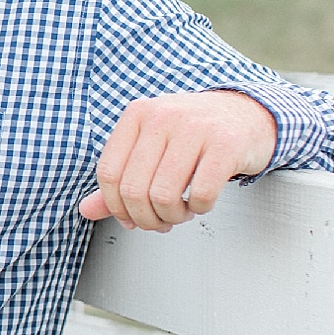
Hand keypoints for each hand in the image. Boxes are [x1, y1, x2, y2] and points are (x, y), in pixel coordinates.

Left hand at [78, 90, 276, 231]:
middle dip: (146, 219)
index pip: (108, 173)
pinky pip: (201, 194)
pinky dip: (200, 209)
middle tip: (161, 221)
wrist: (248, 114)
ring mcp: (196, 126)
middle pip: (133, 189)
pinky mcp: (226, 143)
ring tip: (182, 212)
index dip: (117, 207)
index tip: (132, 218)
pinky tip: (202, 202)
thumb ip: (120, 179)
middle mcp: (163, 115)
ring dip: (172, 217)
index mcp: (137, 113)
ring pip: (163, 196)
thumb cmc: (193, 136)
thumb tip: (85, 211)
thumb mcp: (152, 148)